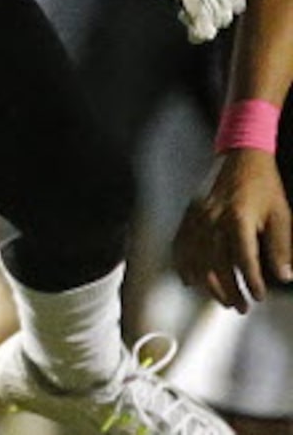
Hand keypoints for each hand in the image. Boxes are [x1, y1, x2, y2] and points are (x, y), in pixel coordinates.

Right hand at [176, 148, 292, 309]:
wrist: (240, 155)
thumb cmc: (264, 186)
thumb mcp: (281, 215)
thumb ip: (281, 247)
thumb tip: (285, 277)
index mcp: (238, 218)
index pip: (243, 259)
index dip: (251, 282)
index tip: (258, 297)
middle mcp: (213, 218)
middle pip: (216, 263)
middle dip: (228, 290)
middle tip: (241, 307)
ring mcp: (197, 216)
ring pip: (196, 258)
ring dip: (208, 283)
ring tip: (222, 299)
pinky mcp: (190, 214)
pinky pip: (180, 244)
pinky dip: (183, 264)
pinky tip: (190, 280)